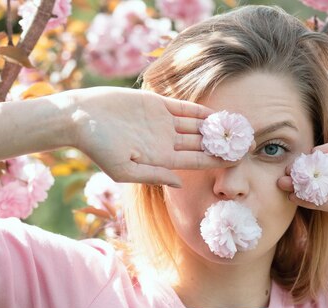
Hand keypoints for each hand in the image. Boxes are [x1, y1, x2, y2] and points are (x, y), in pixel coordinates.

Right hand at [69, 87, 232, 186]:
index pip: (196, 161)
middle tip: (246, 141)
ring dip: (215, 125)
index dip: (216, 160)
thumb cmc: (98, 147)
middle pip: (201, 143)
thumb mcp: (124, 169)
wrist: (81, 118)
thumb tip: (180, 183)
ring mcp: (163, 123)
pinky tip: (218, 111)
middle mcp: (166, 142)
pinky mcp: (157, 104)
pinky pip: (184, 107)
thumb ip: (154, 175)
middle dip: (222, 143)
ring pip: (196, 125)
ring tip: (238, 124)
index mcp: (161, 159)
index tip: (237, 159)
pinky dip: (201, 109)